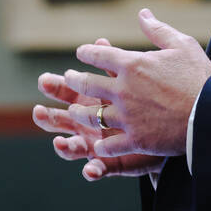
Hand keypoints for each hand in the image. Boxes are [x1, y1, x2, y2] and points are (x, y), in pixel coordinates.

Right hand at [33, 39, 165, 180]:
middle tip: (38, 112)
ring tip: (59, 143)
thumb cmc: (149, 100)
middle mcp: (90, 124)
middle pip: (63, 121)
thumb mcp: (131, 78)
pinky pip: (102, 168)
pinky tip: (90, 170)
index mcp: (92, 101)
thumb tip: (101, 40)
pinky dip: (94, 170)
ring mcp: (99, 145)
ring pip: (75, 147)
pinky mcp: (115, 161)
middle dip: (49, 118)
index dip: (55, 87)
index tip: (43, 80)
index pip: (68, 92)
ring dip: (65, 147)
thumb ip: (114, 63)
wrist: (172, 128)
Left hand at [63, 8, 210, 158]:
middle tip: (68, 79)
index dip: (87, 52)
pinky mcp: (135, 140)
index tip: (81, 52)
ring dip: (79, 114)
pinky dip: (101, 146)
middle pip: (87, 84)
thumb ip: (158, 30)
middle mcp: (123, 90)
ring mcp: (126, 117)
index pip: (99, 55)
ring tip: (74, 113)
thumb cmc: (200, 77)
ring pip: (91, 116)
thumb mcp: (182, 45)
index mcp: (133, 64)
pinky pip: (108, 145)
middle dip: (73, 80)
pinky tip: (97, 146)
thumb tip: (142, 14)